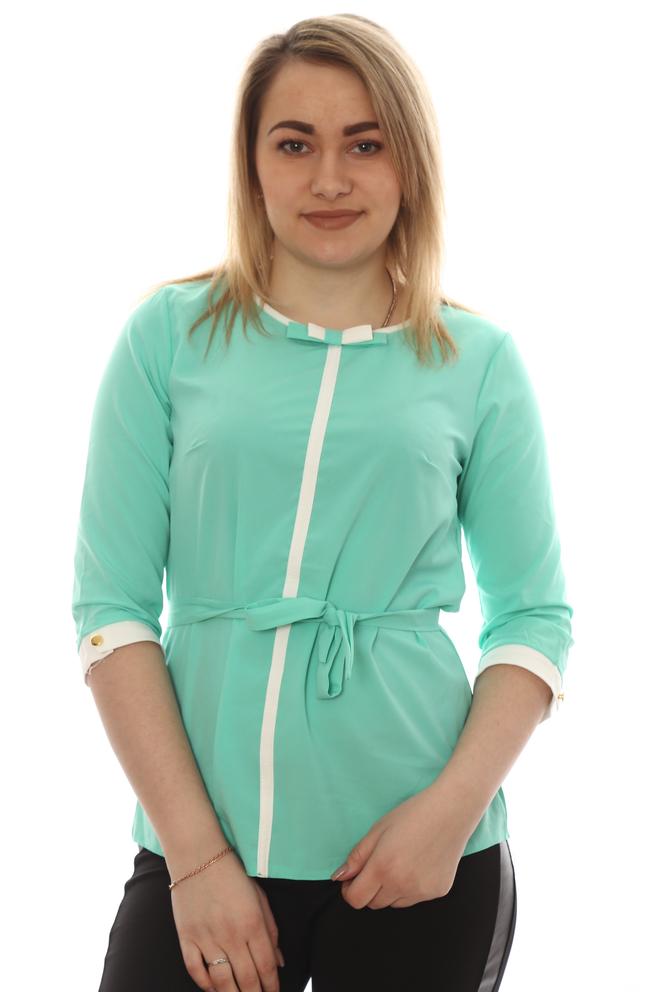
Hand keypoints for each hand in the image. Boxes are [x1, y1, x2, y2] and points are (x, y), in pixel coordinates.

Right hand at [170, 850, 284, 991]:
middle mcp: (231, 934)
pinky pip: (195, 970)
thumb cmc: (233, 874)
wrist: (198, 855)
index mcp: (253, 923)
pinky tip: (214, 988)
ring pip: (222, 981)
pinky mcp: (186, 937)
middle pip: (247, 979)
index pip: (266, 966)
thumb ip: (271, 929)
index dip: (271, 986)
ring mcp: (207, 937)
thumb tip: (279, 961)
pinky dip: (206, 984)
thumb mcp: (259, 896)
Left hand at [330, 785, 472, 909]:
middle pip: (373, 904)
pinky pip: (413, 899)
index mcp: (383, 867)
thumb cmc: (413, 814)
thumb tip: (339, 877)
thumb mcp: (378, 829)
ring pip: (393, 903)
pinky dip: (409, 888)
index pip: (356, 899)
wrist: (451, 811)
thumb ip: (357, 856)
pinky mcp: (437, 892)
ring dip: (389, 890)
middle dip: (369, 889)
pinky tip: (417, 865)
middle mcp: (402, 884)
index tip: (352, 879)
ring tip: (399, 862)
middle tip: (376, 866)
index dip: (349, 891)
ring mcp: (421, 891)